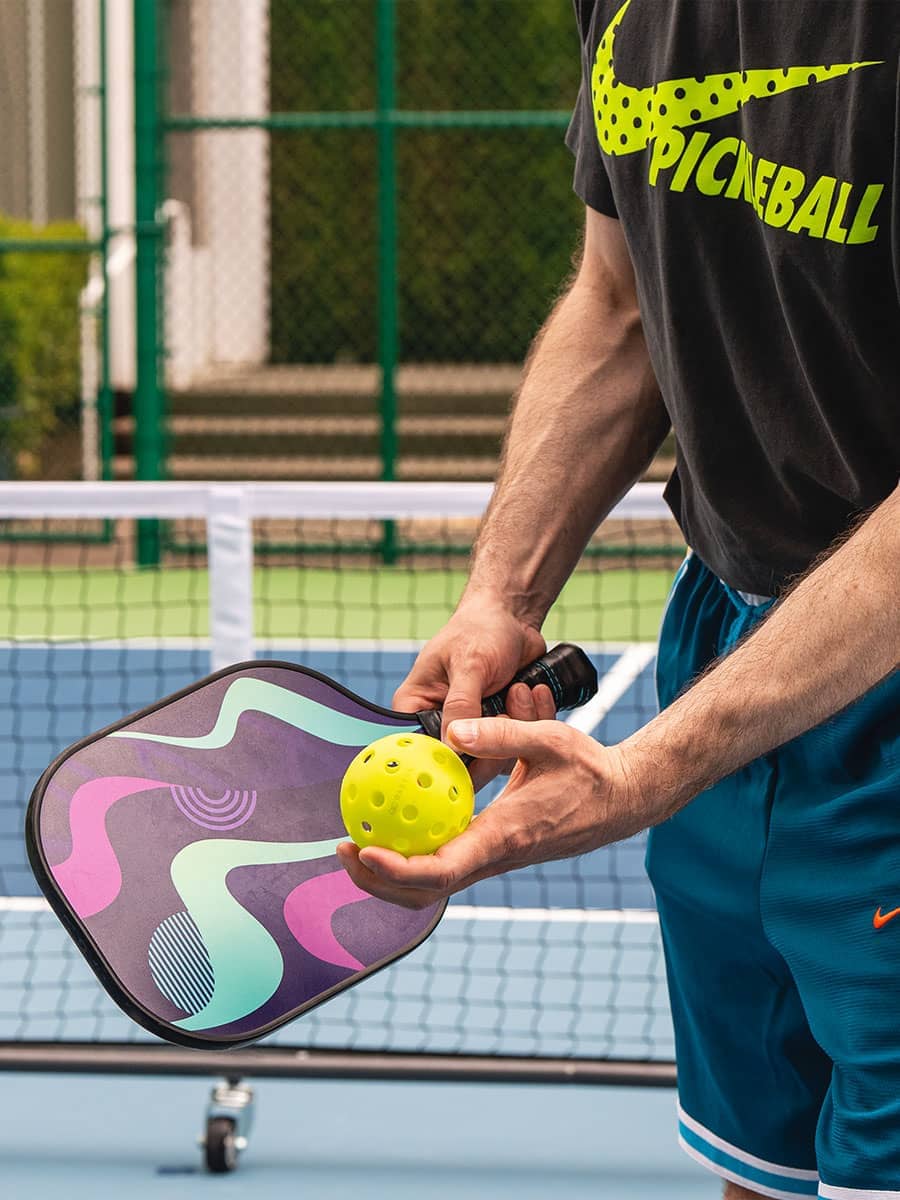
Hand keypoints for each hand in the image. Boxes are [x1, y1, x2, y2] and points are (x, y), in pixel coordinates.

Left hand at [336, 716, 646, 909]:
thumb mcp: (549, 739)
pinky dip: (412, 854)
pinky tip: (394, 823)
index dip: (395, 869)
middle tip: (342, 846)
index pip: (440, 870)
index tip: (362, 849)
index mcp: (502, 838)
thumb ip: (500, 732)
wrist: (621, 800)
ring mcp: (492, 859)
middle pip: (424, 891)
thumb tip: (452, 728)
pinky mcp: (493, 851)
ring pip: (432, 884)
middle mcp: (493, 857)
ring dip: (389, 871)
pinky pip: (445, 863)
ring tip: (355, 839)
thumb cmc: (588, 770)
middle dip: (377, 880)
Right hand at [392, 597, 554, 787]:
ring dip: (515, 727)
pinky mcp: (499, 729)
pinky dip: (531, 723)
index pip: (421, 751)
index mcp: (416, 707)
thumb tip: (453, 747)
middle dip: (491, 741)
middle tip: (506, 709)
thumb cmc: (482, 629)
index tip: (475, 752)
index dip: (446, 760)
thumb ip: (461, 705)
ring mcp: (473, 729)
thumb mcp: (470, 664)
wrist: (514, 618)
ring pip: (493, 756)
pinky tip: (533, 693)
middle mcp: (441, 723)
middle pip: (461, 762)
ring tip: (519, 689)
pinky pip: (516, 745)